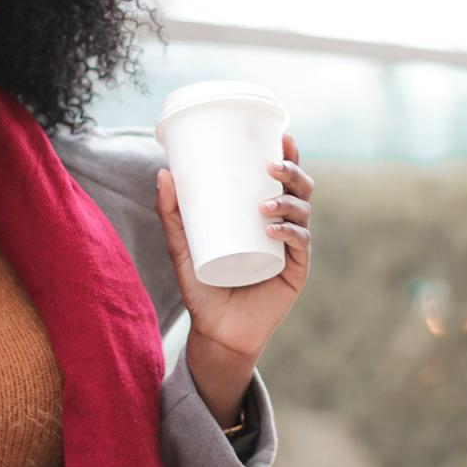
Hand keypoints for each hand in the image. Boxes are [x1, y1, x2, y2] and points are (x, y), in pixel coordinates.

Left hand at [155, 132, 312, 361]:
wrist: (216, 330)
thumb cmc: (203, 285)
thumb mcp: (182, 245)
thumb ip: (171, 213)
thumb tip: (163, 172)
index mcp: (264, 215)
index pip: (283, 180)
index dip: (291, 155)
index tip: (284, 136)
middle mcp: (283, 228)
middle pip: (301, 190)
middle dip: (293, 172)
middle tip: (270, 167)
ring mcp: (292, 250)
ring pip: (303, 214)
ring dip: (287, 202)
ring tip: (263, 205)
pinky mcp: (295, 273)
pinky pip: (300, 246)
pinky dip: (290, 234)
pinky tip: (274, 230)